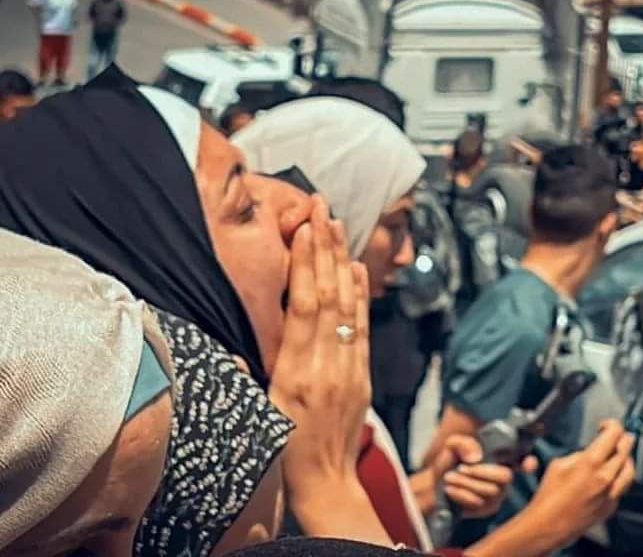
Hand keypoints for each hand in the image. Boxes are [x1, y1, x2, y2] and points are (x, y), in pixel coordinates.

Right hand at [270, 196, 371, 490]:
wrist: (324, 484)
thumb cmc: (281, 451)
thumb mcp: (256, 413)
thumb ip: (248, 373)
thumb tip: (229, 341)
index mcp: (295, 374)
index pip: (304, 307)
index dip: (305, 264)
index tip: (303, 229)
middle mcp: (326, 365)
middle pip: (328, 295)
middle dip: (325, 247)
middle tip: (322, 208)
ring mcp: (349, 369)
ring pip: (347, 305)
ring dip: (342, 261)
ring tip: (337, 225)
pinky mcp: (362, 374)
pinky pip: (362, 326)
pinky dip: (360, 294)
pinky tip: (356, 268)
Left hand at [431, 435, 537, 518]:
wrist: (434, 485)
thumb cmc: (448, 463)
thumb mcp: (452, 446)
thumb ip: (462, 443)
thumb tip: (476, 456)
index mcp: (500, 459)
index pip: (523, 460)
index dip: (529, 462)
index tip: (528, 464)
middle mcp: (503, 478)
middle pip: (506, 477)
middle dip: (481, 472)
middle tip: (461, 469)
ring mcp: (497, 495)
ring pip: (491, 490)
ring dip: (466, 483)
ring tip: (449, 478)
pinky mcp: (487, 509)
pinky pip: (480, 503)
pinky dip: (462, 494)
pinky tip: (450, 490)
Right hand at [525, 420, 634, 547]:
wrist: (550, 524)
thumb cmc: (549, 496)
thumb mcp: (559, 464)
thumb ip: (579, 454)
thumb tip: (590, 451)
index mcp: (590, 462)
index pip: (613, 434)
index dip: (612, 424)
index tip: (606, 425)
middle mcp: (605, 477)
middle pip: (625, 450)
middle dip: (622, 438)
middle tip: (618, 435)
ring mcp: (611, 493)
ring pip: (630, 470)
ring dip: (626, 458)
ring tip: (620, 454)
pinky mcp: (611, 506)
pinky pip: (623, 487)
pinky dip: (620, 477)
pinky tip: (611, 475)